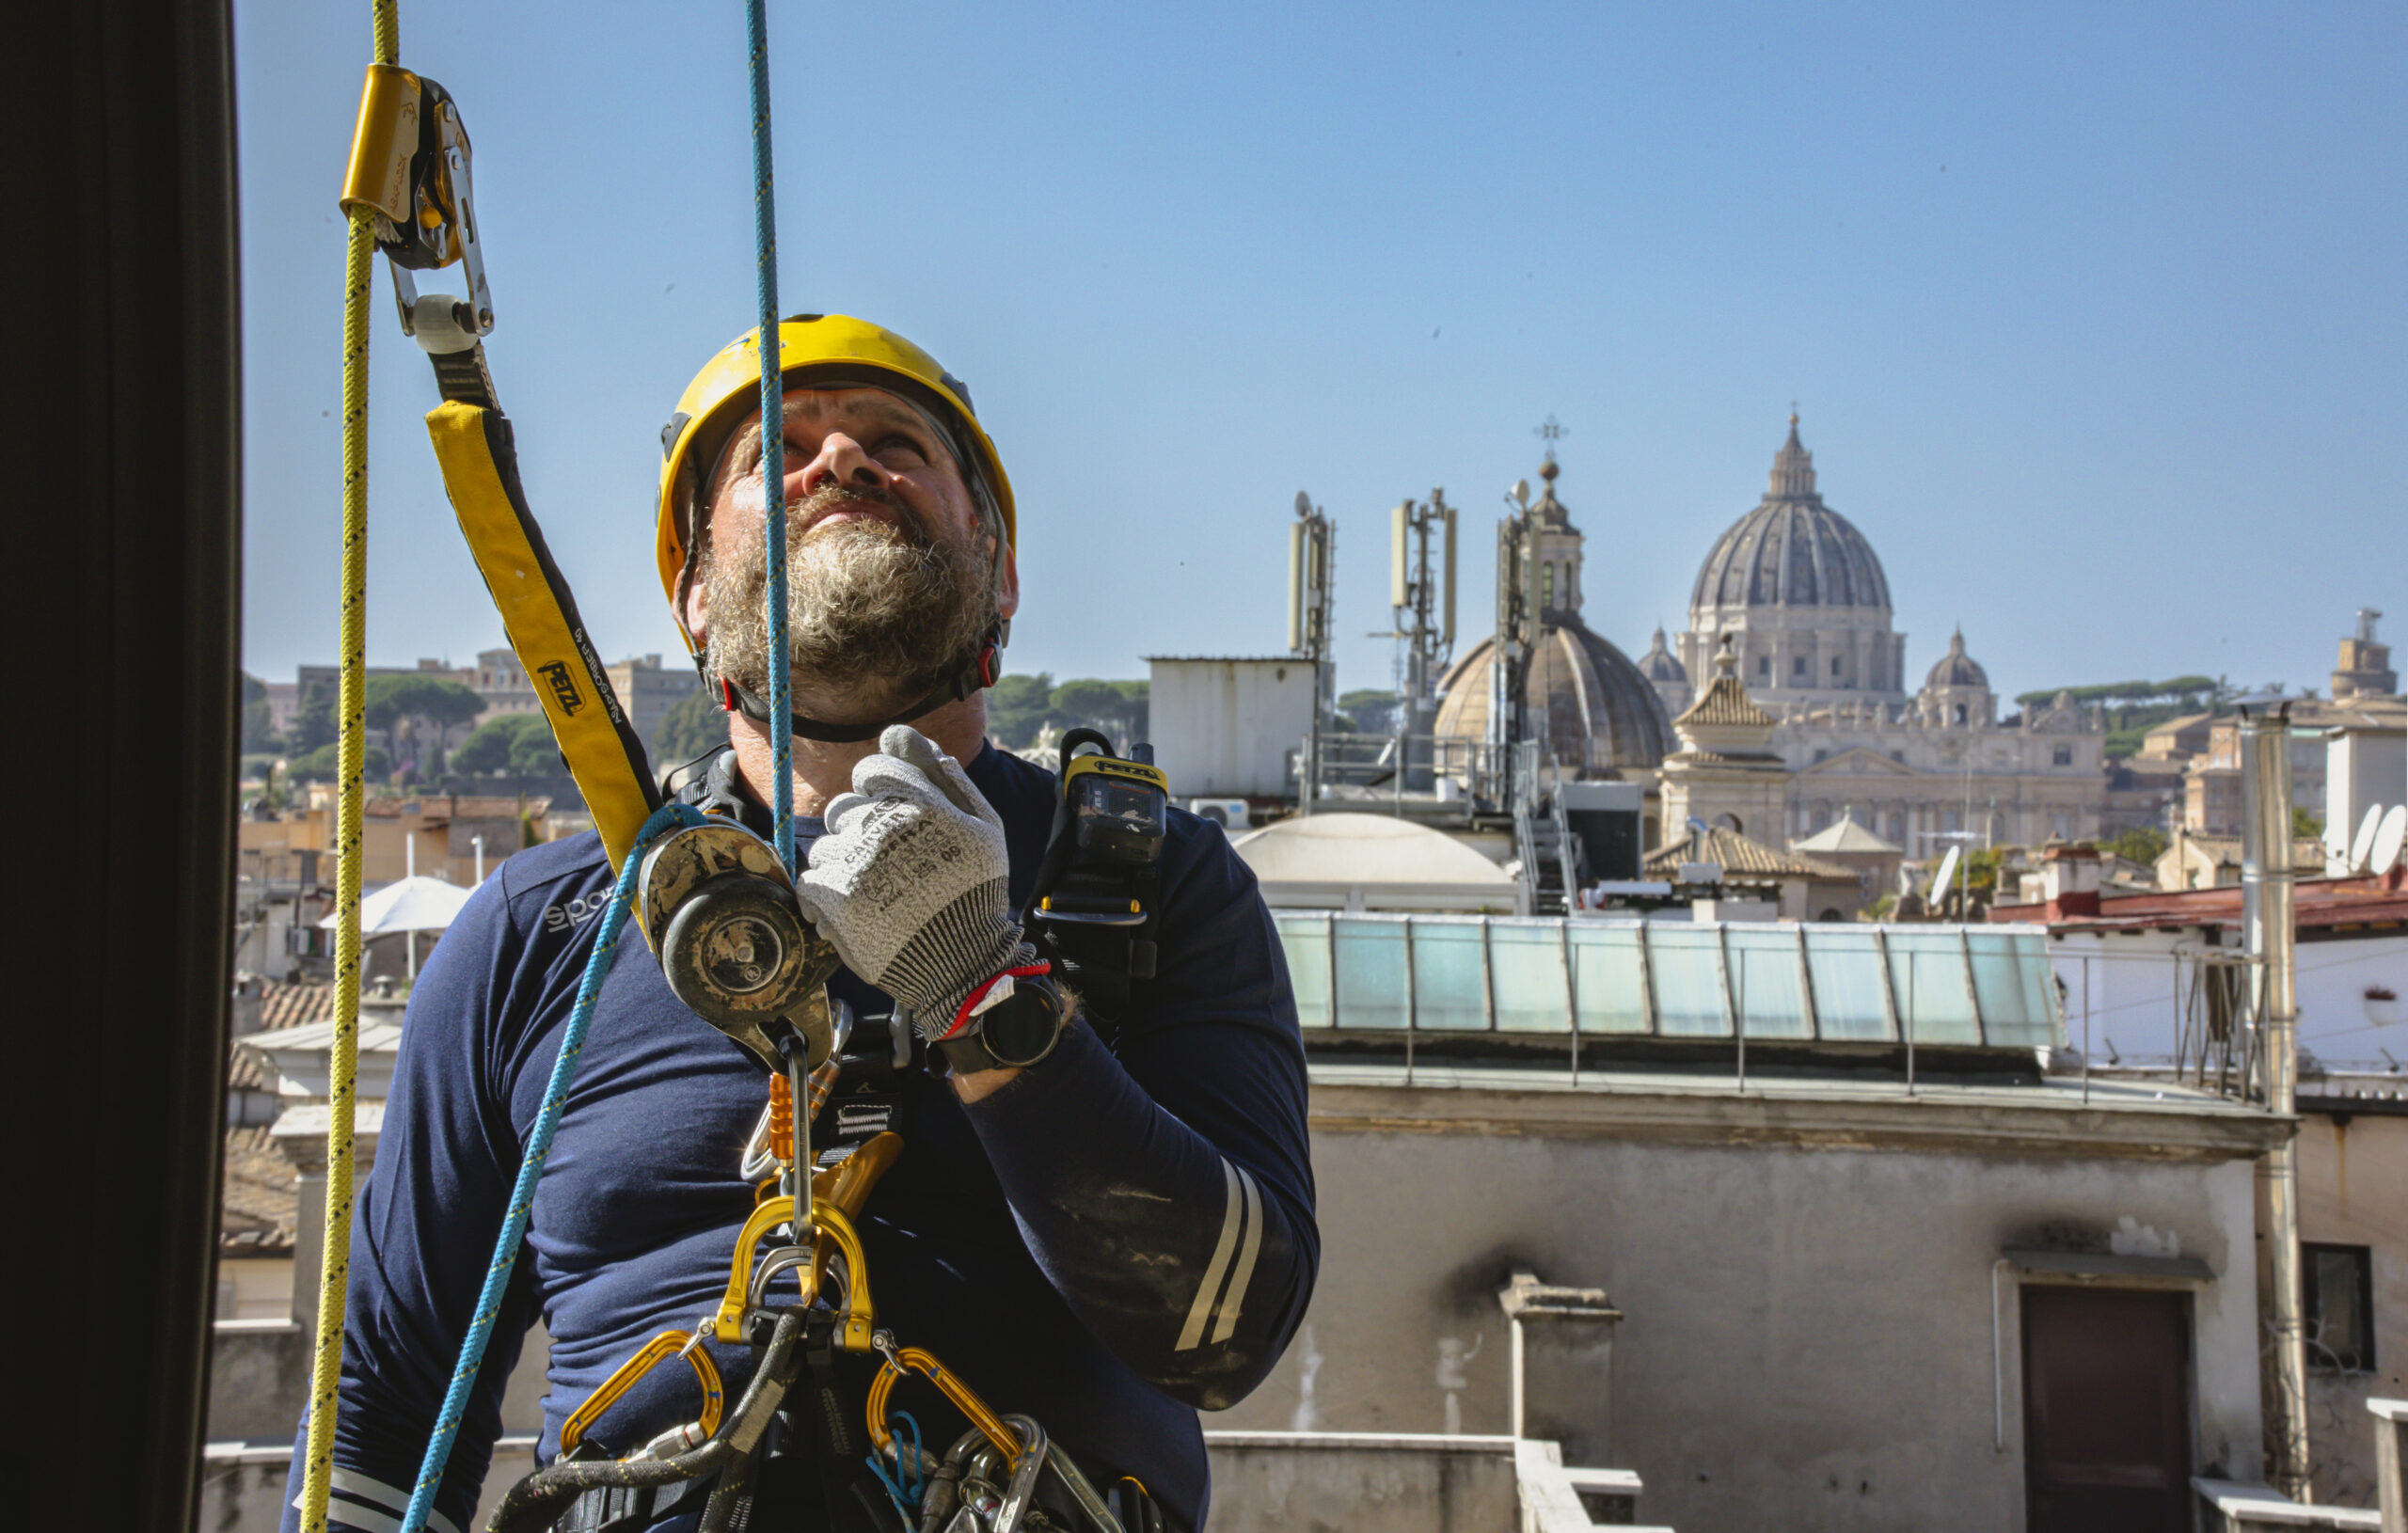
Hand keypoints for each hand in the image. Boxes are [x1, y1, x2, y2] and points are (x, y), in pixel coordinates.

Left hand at [792, 726, 1030, 1036]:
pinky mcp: (832, 898)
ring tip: (876, 893)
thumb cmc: (976, 892)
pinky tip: (856, 909)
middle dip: (859, 830)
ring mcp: (854, 862)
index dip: (877, 791)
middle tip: (887, 863)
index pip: (872, 769)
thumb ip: (945, 776)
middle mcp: (882, 826)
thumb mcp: (985, 826)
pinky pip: (809, 879)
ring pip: (825, 845)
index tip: (891, 818)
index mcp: (919, 804)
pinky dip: (826, 895)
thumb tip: (901, 736)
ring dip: (843, 865)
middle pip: (843, 807)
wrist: (961, 964)